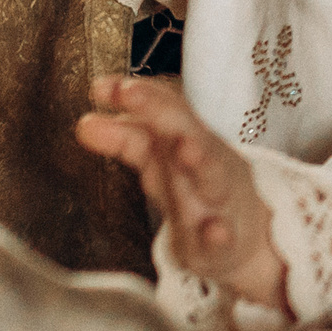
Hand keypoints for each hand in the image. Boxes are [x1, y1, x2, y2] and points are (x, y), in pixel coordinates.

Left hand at [76, 75, 287, 312]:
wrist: (246, 238)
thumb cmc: (196, 189)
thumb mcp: (162, 160)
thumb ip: (127, 138)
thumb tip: (85, 121)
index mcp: (187, 139)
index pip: (162, 108)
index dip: (134, 96)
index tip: (101, 87)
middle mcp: (205, 162)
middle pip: (185, 129)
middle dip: (159, 109)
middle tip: (131, 92)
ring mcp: (218, 201)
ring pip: (211, 176)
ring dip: (199, 159)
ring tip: (184, 149)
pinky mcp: (224, 244)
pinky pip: (224, 238)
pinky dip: (219, 233)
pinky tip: (215, 230)